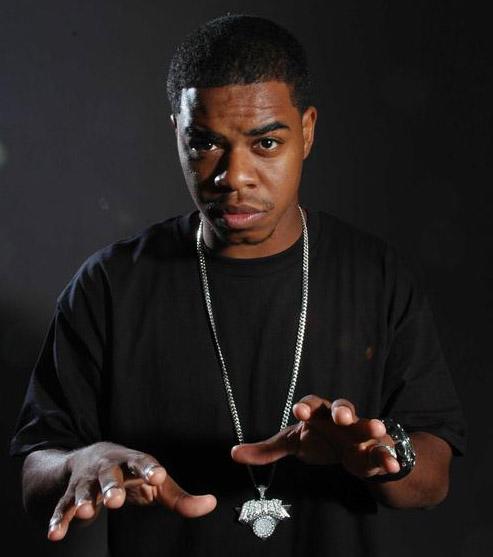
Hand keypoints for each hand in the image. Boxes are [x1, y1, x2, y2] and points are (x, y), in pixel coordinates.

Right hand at [48, 442, 215, 540]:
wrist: (90, 458)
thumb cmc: (131, 472)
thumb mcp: (155, 481)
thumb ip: (180, 496)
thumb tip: (210, 504)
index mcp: (132, 461)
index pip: (143, 462)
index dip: (150, 469)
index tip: (158, 476)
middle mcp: (108, 467)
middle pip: (109, 475)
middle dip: (112, 487)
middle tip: (115, 499)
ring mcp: (88, 481)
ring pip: (84, 490)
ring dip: (83, 500)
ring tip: (85, 512)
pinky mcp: (70, 495)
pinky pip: (62, 507)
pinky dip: (58, 520)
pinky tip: (55, 534)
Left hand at [231, 394, 399, 479]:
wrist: (349, 450)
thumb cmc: (318, 440)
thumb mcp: (292, 443)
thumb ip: (266, 450)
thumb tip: (233, 454)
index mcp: (317, 413)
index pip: (310, 404)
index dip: (305, 407)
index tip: (299, 411)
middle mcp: (339, 418)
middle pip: (341, 408)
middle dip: (342, 410)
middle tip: (342, 415)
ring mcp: (359, 432)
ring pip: (366, 425)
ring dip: (370, 425)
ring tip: (378, 428)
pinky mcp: (374, 448)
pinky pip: (382, 451)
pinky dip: (388, 457)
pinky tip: (392, 464)